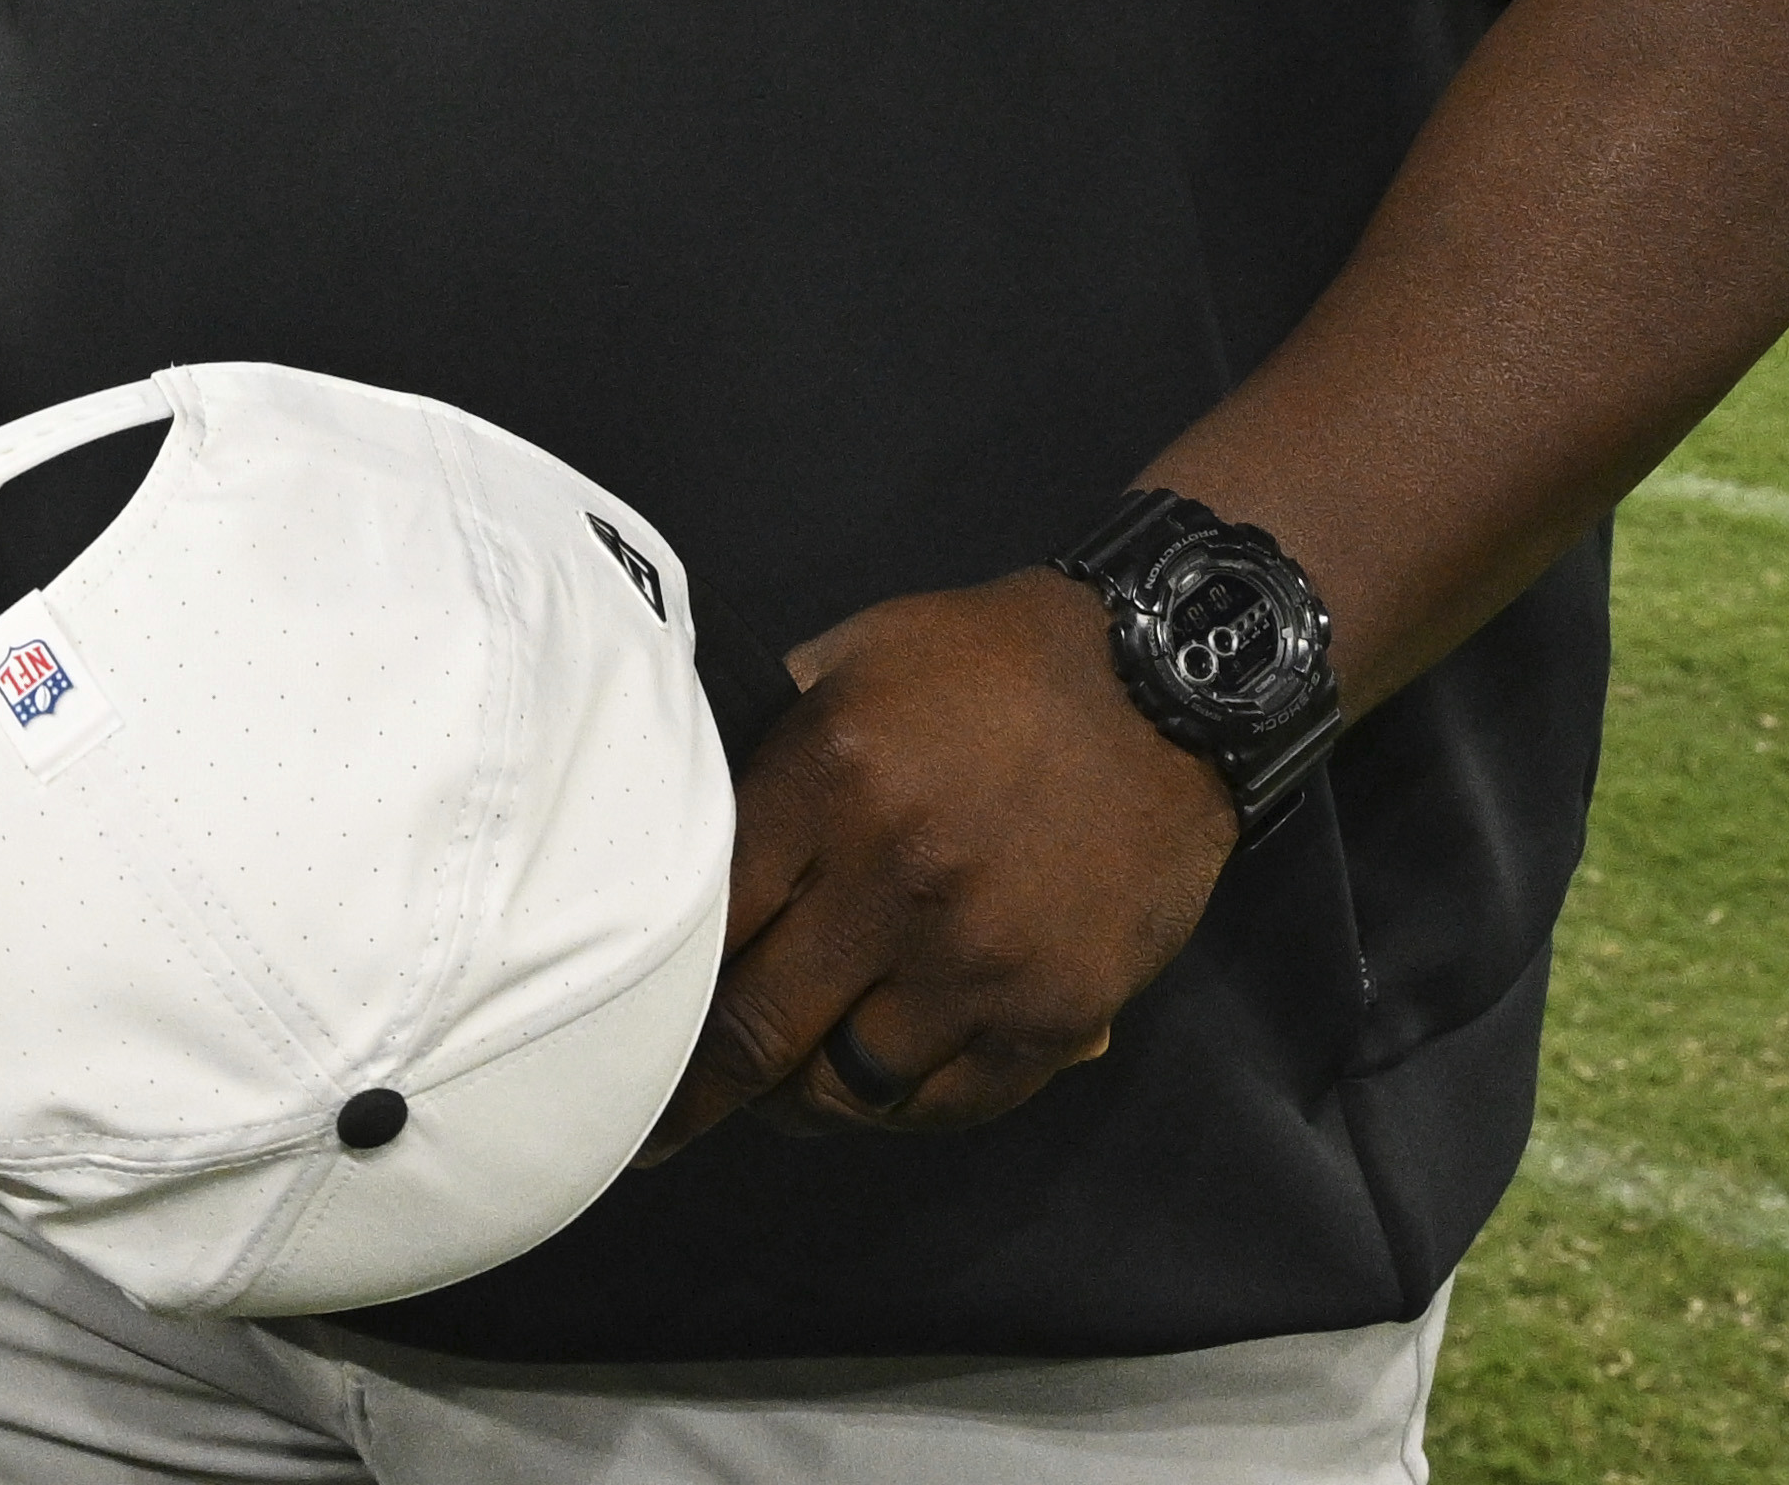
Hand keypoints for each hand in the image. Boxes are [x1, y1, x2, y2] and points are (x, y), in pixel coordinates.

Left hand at [642, 570, 1234, 1161]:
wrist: (1172, 683)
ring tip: (782, 1095)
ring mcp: (979, 959)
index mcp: (830, 781)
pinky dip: (903, 1108)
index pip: (703, 928)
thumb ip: (769, 739)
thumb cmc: (995, 662)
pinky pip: (949, 1105)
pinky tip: (882, 1084)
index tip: (616, 1043)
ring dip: (802, 1103)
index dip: (650, 999)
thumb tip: (680, 808)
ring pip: (847, 1089)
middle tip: (657, 1131)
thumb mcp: (858, 657)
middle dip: (695, 1095)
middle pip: (758, 1031)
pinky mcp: (1054, 1012)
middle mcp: (895, 882)